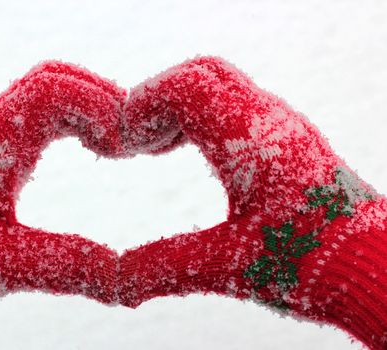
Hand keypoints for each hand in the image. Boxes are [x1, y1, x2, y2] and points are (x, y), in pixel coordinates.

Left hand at [0, 61, 125, 348]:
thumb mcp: (1, 267)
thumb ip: (65, 265)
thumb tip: (127, 278)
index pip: (49, 91)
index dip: (96, 107)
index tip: (118, 148)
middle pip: (54, 78)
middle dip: (101, 99)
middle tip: (130, 140)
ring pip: (48, 88)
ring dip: (90, 103)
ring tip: (117, 142)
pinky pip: (41, 107)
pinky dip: (75, 114)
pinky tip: (91, 144)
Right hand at [119, 56, 386, 348]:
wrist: (376, 267)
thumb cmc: (309, 264)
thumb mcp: (227, 266)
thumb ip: (164, 266)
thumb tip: (116, 280)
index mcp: (249, 140)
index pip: (183, 87)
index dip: (142, 107)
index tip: (125, 144)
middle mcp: (268, 118)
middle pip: (200, 74)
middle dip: (158, 100)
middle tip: (139, 143)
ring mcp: (281, 123)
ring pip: (220, 84)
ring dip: (181, 107)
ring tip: (159, 148)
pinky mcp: (287, 135)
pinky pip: (236, 102)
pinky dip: (204, 115)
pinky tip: (193, 152)